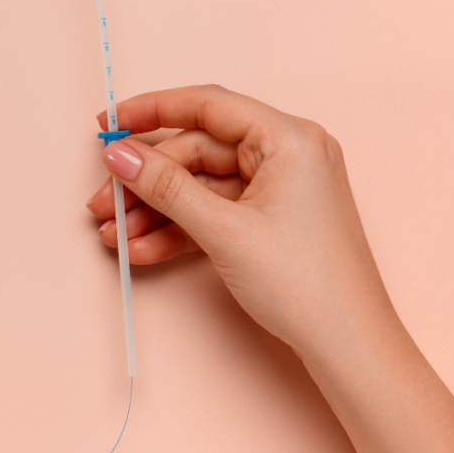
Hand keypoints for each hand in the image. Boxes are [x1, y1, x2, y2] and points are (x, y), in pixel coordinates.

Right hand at [86, 84, 389, 357]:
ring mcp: (279, 188)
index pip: (207, 106)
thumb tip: (121, 156)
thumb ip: (166, 187)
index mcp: (288, 139)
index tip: (110, 124)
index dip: (151, 110)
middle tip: (105, 202)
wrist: (348, 346)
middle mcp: (287, 154)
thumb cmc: (307, 283)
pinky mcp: (271, 219)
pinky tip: (144, 250)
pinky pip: (214, 212)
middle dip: (146, 181)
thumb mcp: (224, 230)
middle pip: (197, 152)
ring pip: (200, 186)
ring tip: (116, 235)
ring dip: (156, 211)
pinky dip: (179, 229)